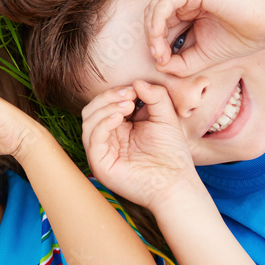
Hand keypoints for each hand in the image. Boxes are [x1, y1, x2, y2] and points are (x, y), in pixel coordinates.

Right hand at [81, 82, 196, 210]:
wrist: (176, 182)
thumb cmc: (172, 153)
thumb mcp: (166, 117)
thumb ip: (155, 97)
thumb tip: (137, 81)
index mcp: (119, 128)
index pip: (105, 104)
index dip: (115, 92)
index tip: (134, 88)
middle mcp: (107, 139)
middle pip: (92, 110)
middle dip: (108, 97)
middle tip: (129, 94)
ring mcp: (102, 152)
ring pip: (88, 121)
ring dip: (106, 108)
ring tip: (127, 105)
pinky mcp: (100, 164)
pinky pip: (92, 139)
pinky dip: (102, 123)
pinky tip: (119, 117)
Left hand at [146, 0, 264, 74]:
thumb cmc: (240, 38)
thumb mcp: (202, 55)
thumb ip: (180, 62)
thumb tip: (158, 65)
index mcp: (188, 5)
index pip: (160, 22)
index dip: (156, 42)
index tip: (161, 62)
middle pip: (154, 13)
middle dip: (152, 38)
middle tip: (159, 58)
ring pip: (156, 7)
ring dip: (153, 32)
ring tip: (159, 52)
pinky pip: (165, 2)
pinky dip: (158, 21)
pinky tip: (159, 37)